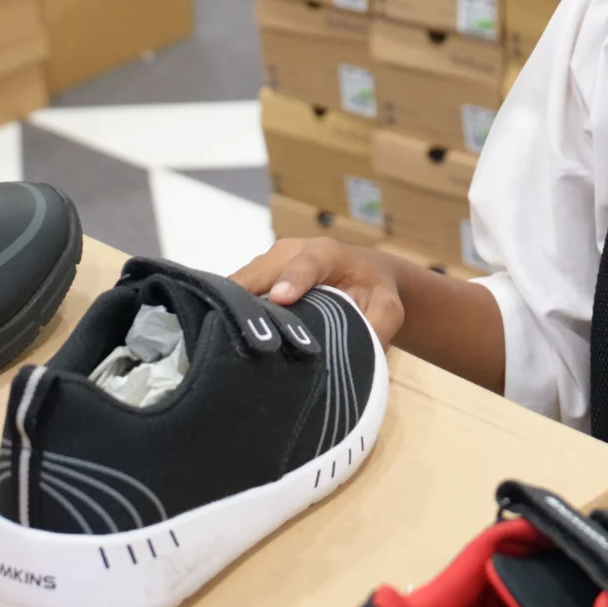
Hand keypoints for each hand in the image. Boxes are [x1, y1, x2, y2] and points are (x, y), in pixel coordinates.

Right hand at [233, 238, 407, 341]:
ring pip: (240, 283)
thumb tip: (363, 355)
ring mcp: (269, 262)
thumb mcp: (389, 308)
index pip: (307, 265)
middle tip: (230, 332)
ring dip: (229, 309)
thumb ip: (379, 327)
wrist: (365, 272)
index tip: (281, 299)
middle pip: (259, 272)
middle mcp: (291, 251)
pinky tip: (218, 335)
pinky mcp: (256, 277)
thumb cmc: (377, 290)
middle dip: (243, 300)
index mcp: (327, 253)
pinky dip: (227, 311)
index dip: (292, 280)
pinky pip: (235, 292)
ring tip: (219, 339)